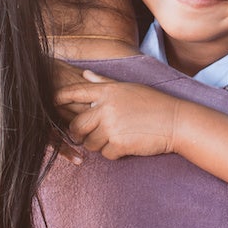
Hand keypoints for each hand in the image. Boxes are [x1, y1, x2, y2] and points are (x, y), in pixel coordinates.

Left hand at [55, 70, 180, 159]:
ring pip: (90, 143)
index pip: (75, 92)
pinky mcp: (119, 144)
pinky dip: (114, 153)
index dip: (59, 98)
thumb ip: (103, 82)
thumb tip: (85, 73)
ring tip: (118, 136)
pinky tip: (128, 144)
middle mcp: (106, 108)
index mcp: (108, 91)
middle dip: (79, 133)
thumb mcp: (128, 88)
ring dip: (100, 144)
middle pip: (76, 125)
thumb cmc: (153, 103)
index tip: (52, 103)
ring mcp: (112, 126)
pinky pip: (105, 154)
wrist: (176, 121)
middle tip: (88, 134)